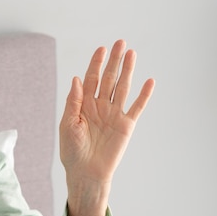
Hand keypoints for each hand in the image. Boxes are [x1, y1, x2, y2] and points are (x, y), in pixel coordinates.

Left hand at [59, 40, 153, 215]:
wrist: (85, 173)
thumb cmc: (72, 151)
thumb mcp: (67, 124)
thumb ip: (73, 102)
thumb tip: (76, 78)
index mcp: (84, 105)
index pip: (91, 79)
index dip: (96, 64)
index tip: (101, 49)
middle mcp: (100, 106)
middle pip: (109, 79)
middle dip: (114, 61)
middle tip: (120, 42)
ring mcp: (114, 114)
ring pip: (122, 88)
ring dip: (128, 71)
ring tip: (132, 53)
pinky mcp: (126, 125)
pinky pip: (136, 107)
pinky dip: (143, 94)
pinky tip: (149, 80)